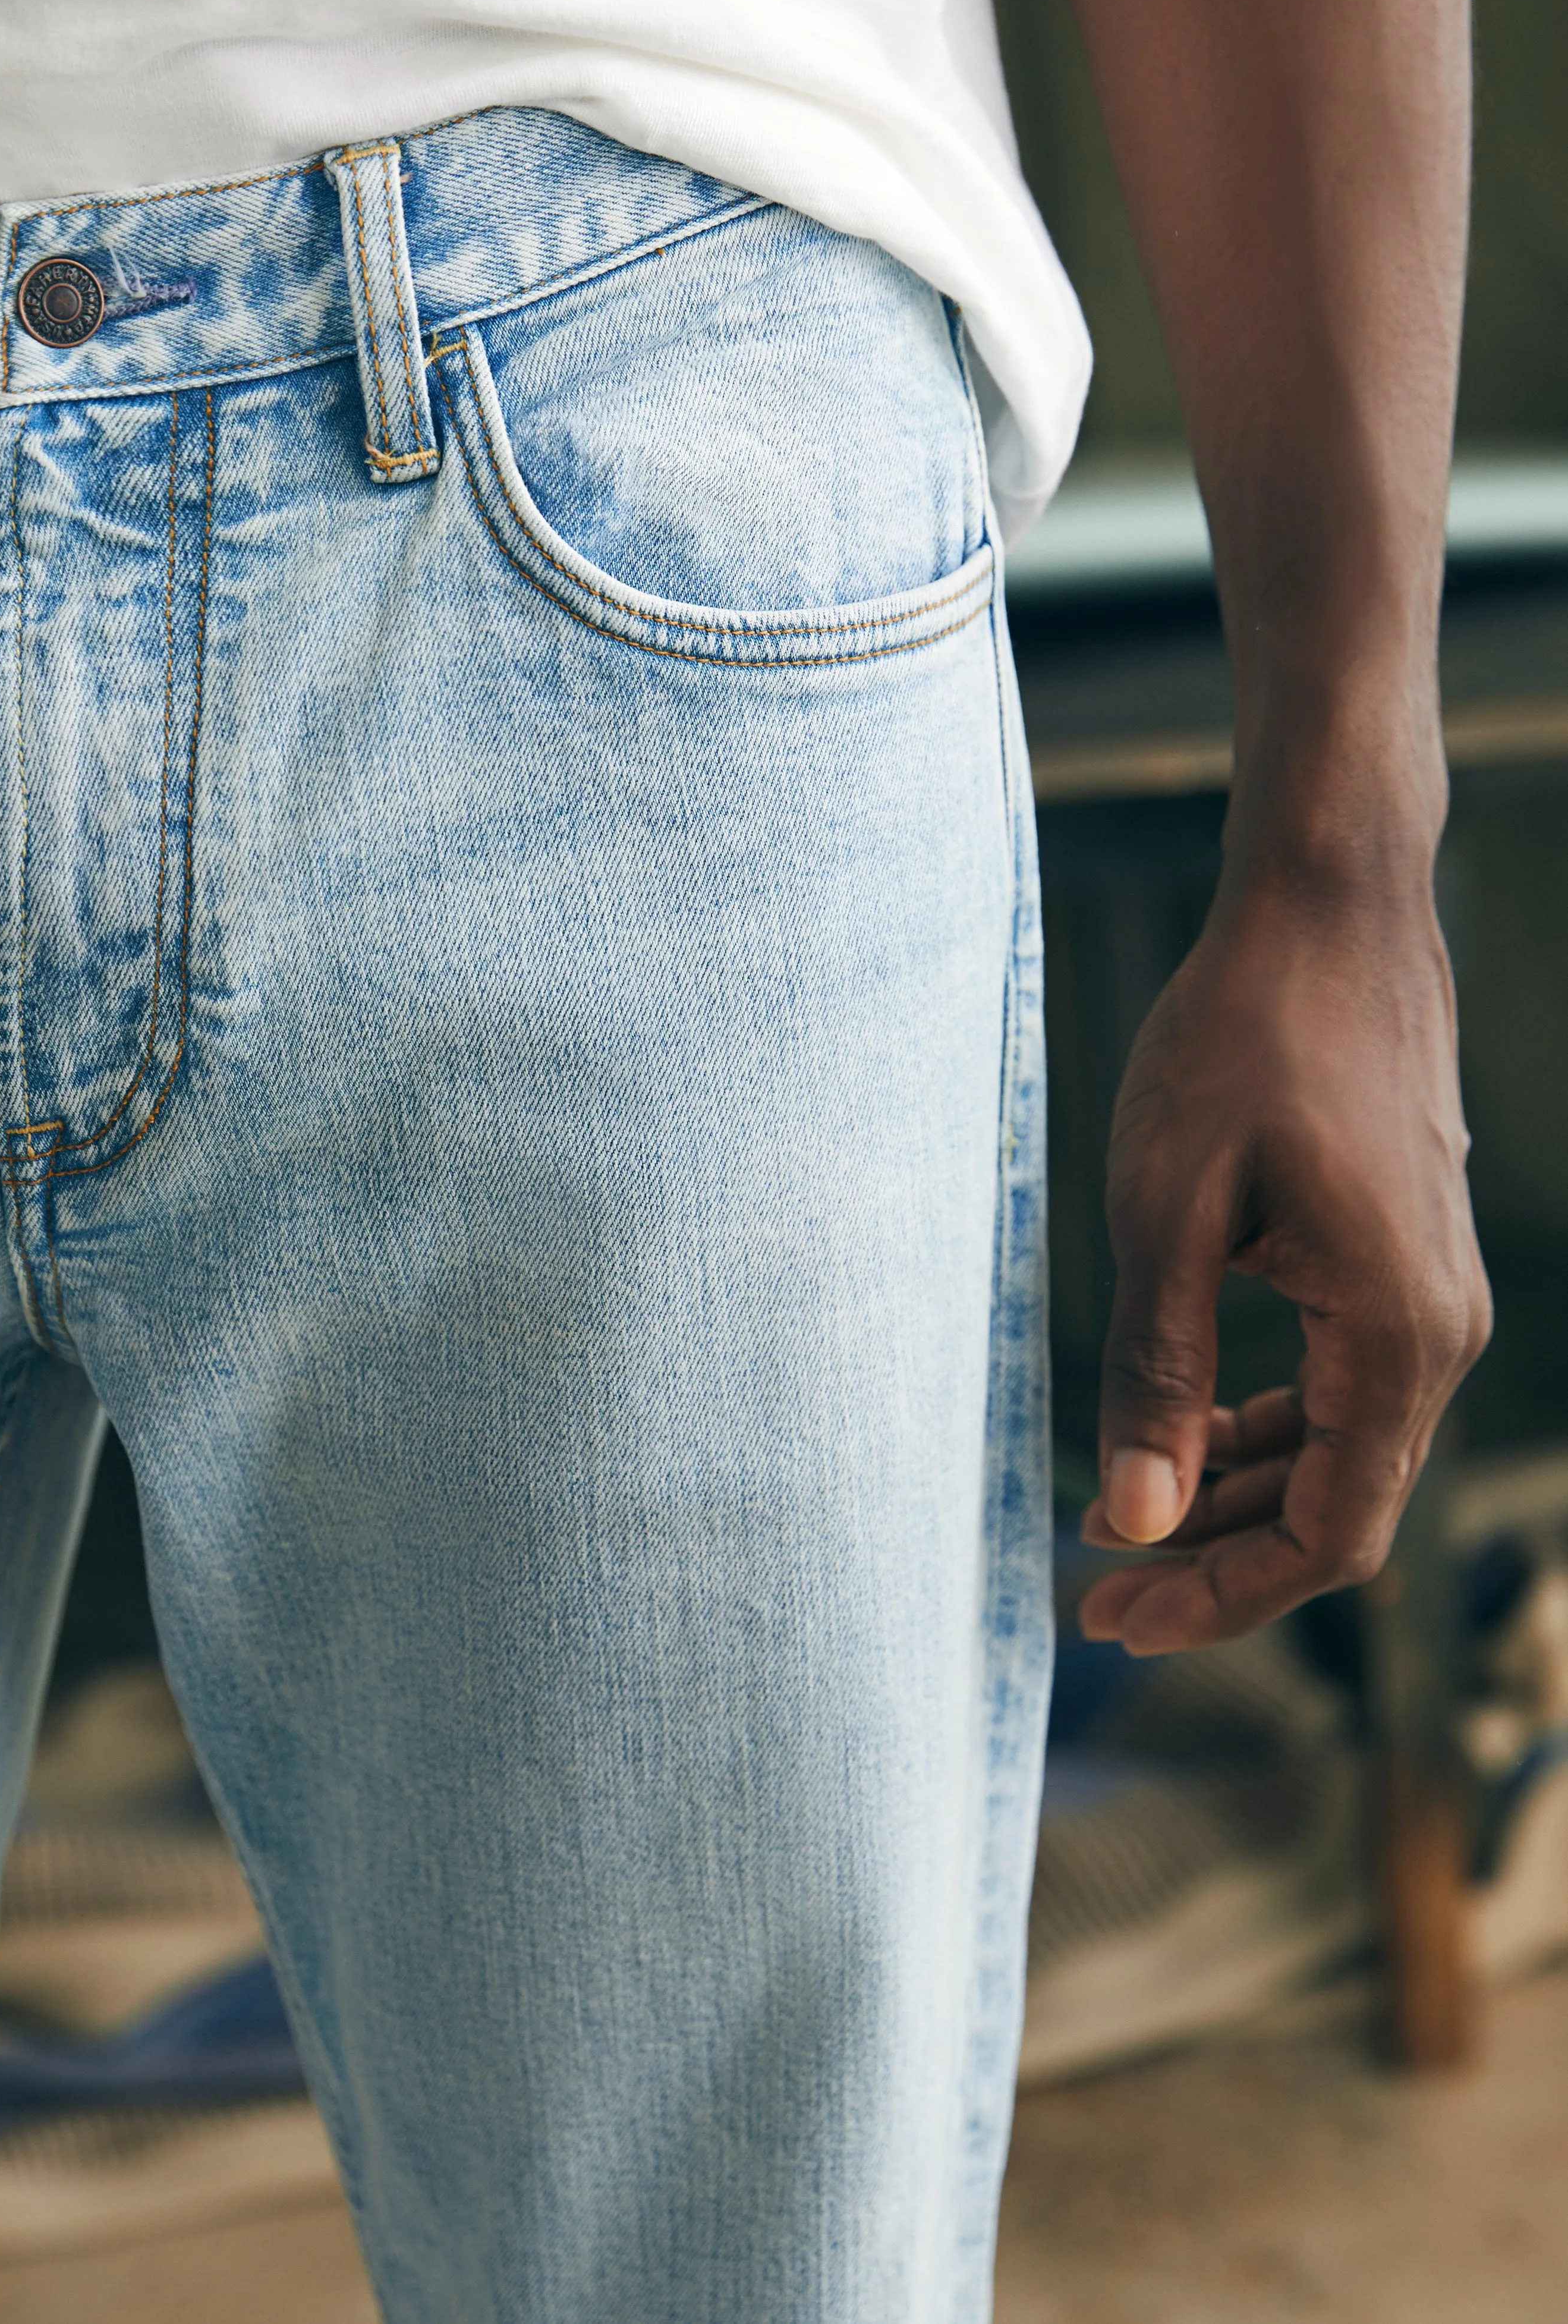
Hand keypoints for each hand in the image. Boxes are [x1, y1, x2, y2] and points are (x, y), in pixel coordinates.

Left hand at [1079, 866, 1490, 1653]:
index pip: (1325, 1537)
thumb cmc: (1240, 1040)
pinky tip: (1181, 1429)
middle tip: (1092, 1589)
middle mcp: (1437, 1332)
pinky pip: (1338, 1383)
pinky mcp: (1398, 1259)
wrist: (1326, 913)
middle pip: (1335, 1508)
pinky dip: (1261, 1423)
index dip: (1219, 1596)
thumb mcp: (1168, 1211)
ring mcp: (1427, 1296)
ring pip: (1336, 1449)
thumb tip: (1135, 1522)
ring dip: (1231, 1492)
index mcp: (1397, 1335)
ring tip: (1116, 1517)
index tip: (1112, 1617)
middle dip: (1213, 1557)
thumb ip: (1157, 1374)